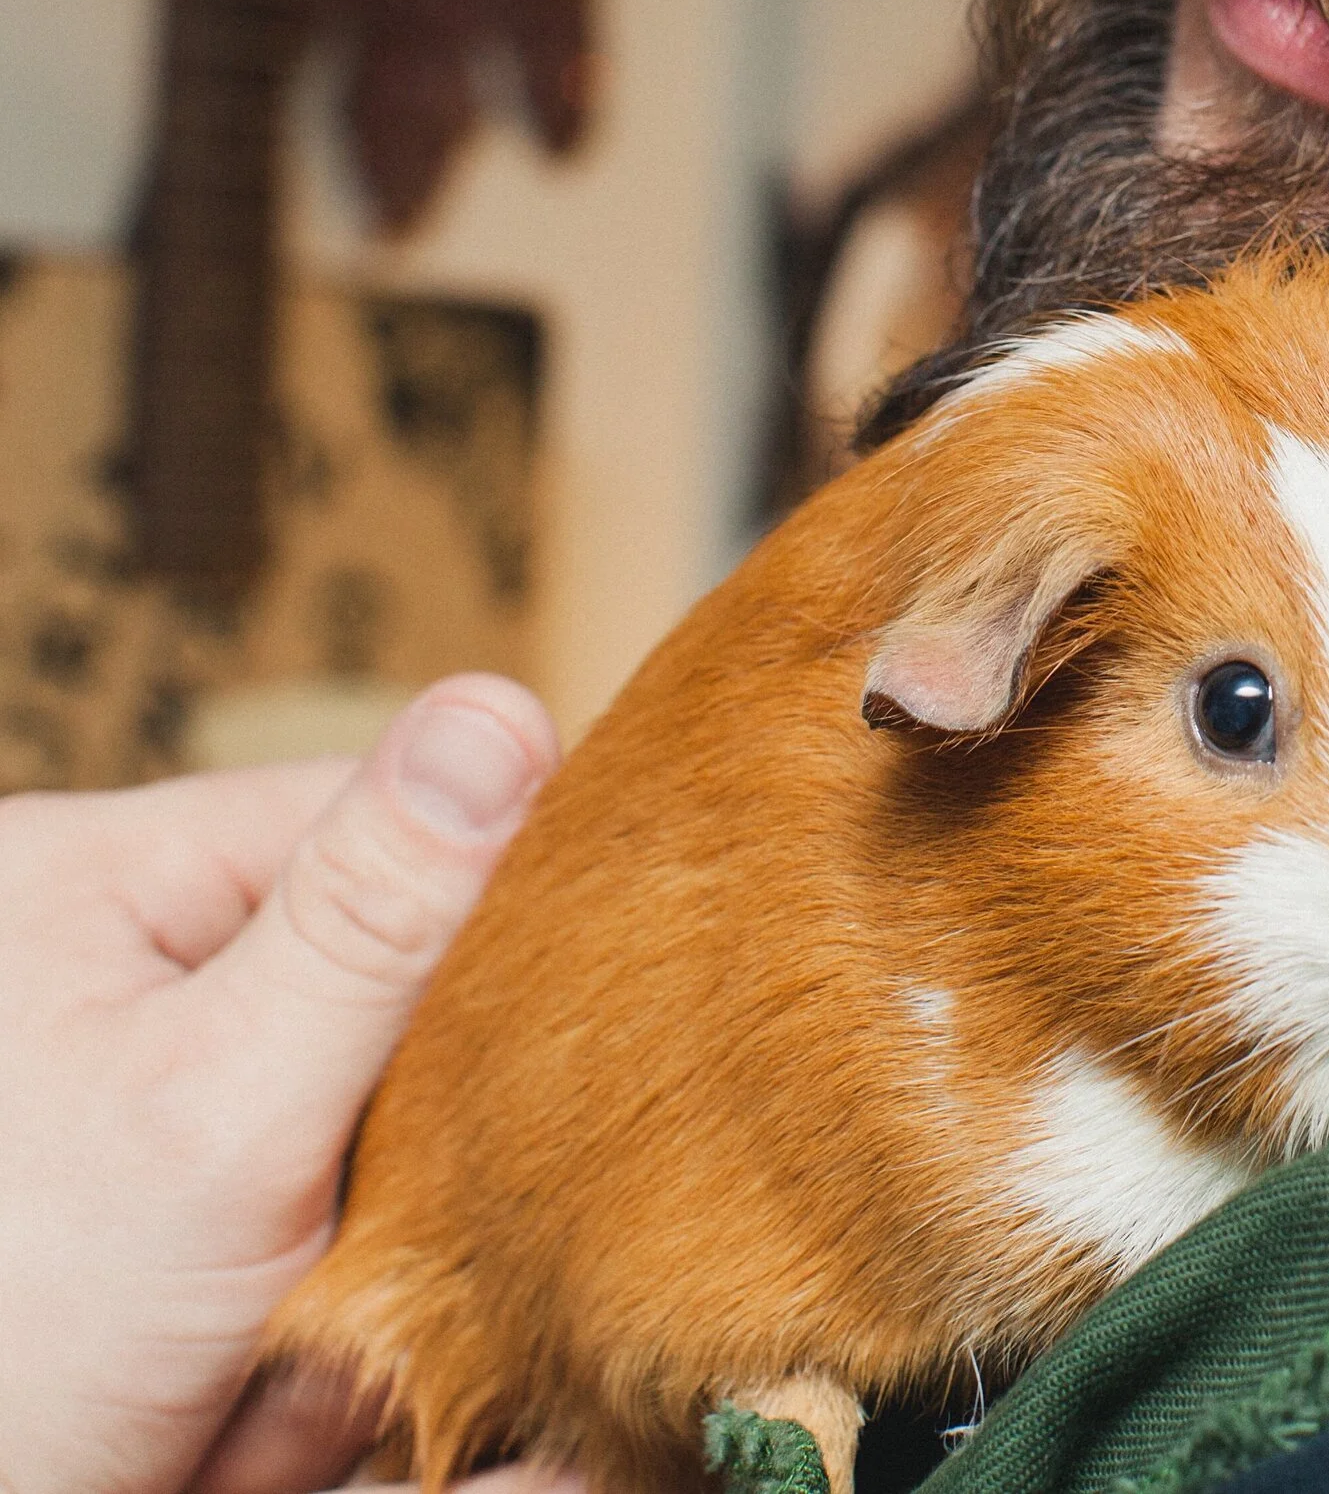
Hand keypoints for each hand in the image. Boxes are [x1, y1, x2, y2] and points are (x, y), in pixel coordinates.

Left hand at [0, 674, 565, 1493]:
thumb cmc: (16, 1340)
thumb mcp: (225, 1109)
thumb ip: (377, 916)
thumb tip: (504, 706)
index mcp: (87, 874)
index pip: (377, 821)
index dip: (470, 942)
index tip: (483, 1078)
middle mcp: (95, 957)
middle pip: (371, 996)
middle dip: (377, 1161)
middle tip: (303, 1277)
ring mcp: (115, 1085)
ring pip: (348, 1130)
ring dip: (334, 1269)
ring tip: (243, 1363)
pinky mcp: (142, 1206)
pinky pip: (298, 1227)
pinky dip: (285, 1336)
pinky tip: (222, 1397)